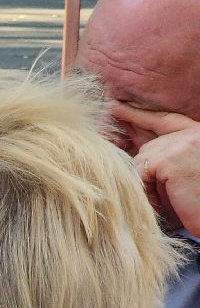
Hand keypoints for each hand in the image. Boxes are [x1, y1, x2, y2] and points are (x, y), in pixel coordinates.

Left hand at [119, 104, 199, 232]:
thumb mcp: (184, 171)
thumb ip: (166, 155)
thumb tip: (135, 148)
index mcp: (199, 134)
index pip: (164, 119)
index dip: (139, 115)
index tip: (116, 107)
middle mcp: (193, 133)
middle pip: (148, 147)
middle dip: (147, 172)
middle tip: (170, 193)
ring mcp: (182, 143)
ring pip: (141, 161)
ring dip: (150, 185)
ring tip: (176, 198)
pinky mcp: (169, 159)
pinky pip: (139, 173)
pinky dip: (147, 191)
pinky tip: (170, 200)